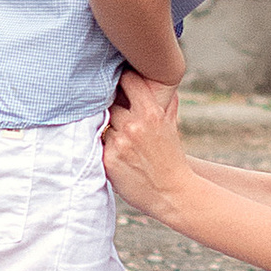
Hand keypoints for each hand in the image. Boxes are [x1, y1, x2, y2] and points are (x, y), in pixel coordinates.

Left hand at [102, 68, 191, 218]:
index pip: (128, 80)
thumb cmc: (171, 156)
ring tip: (118, 137)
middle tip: (113, 110)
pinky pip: (98, 144)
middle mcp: (134, 125)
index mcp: (151, 112)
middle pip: (109, 102)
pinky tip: (114, 152)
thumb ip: (165, 101)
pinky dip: (103, 146)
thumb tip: (162, 77)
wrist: (172, 193)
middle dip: (112, 106)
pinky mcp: (108, 160)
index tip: (118, 80)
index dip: (122, 77)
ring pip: (102, 123)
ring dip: (107, 128)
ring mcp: (119, 143)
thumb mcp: (171, 124)